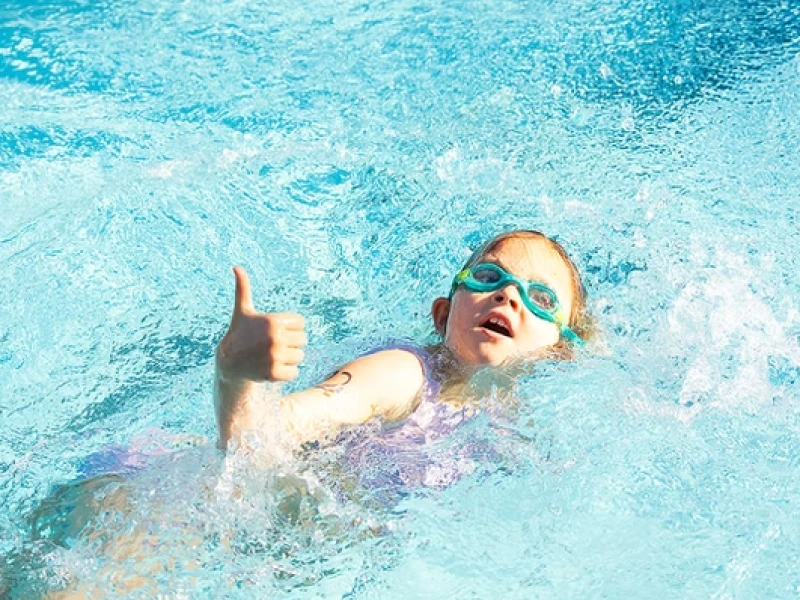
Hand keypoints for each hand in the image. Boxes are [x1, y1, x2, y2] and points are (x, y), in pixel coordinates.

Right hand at [216, 267, 306, 382]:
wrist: (228, 363)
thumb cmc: (240, 333)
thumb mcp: (243, 311)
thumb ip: (243, 289)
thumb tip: (236, 267)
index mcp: (273, 321)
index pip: (301, 323)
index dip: (290, 328)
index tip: (273, 331)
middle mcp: (274, 338)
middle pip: (303, 340)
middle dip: (290, 343)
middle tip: (272, 345)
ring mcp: (274, 356)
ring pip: (300, 357)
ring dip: (288, 358)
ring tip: (271, 356)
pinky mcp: (273, 374)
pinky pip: (294, 372)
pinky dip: (285, 373)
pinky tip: (271, 368)